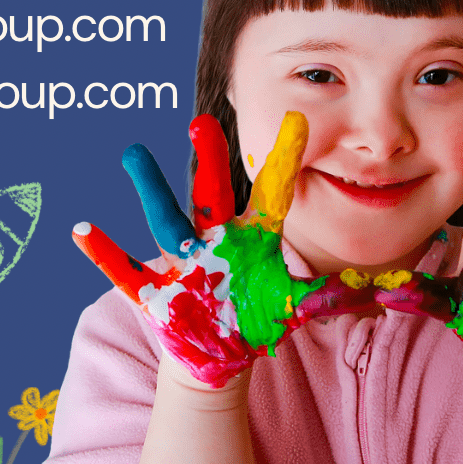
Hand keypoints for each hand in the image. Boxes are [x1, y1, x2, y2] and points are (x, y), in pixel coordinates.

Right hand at [73, 112, 374, 387]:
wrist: (217, 345)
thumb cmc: (254, 312)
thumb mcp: (293, 302)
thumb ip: (329, 292)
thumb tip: (379, 288)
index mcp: (251, 238)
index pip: (272, 193)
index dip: (284, 162)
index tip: (297, 121)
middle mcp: (215, 238)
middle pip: (212, 192)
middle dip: (208, 158)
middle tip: (204, 118)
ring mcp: (184, 261)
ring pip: (165, 217)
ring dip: (149, 186)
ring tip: (132, 151)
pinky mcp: (158, 290)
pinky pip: (127, 272)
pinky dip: (105, 254)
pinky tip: (83, 231)